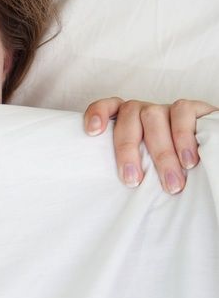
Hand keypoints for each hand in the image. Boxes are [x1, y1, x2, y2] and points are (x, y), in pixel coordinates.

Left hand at [83, 98, 217, 193]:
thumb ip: (132, 166)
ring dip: (160, 151)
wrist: (206, 154)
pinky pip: (182, 112)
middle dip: (128, 150)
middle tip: (133, 181)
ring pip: (153, 116)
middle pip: (128, 118)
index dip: (97, 113)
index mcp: (128, 121)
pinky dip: (183, 137)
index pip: (108, 107)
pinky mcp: (192, 108)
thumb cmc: (168, 165)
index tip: (92, 132)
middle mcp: (144, 111)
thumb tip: (116, 190)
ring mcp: (167, 107)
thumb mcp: (145, 165)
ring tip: (170, 182)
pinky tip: (188, 160)